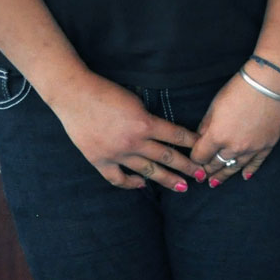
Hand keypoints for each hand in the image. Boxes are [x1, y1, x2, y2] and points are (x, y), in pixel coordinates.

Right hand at [49, 72, 200, 190]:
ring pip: (147, 171)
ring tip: (182, 187)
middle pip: (167, 157)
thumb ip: (148, 119)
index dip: (193, 143)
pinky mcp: (99, 161)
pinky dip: (131, 183)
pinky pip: (118, 178)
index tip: (205, 149)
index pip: (177, 135)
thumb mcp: (135, 101)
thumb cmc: (106, 92)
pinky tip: (142, 184)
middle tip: (201, 175)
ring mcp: (116, 154)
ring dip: (167, 179)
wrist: (74, 96)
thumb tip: (163, 131)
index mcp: (145, 124)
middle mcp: (134, 142)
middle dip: (187, 167)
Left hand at [190, 69, 279, 183]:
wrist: (268, 84)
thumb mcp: (214, 107)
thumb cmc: (237, 91)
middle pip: (216, 164)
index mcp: (217, 136)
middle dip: (207, 170)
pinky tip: (244, 176)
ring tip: (216, 182)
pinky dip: (250, 171)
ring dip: (224, 175)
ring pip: (235, 167)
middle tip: (202, 176)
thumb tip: (202, 139)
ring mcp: (252, 148)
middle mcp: (233, 147)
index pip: (200, 156)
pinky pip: (257, 163)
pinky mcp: (267, 145)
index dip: (195, 158)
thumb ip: (206, 126)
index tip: (195, 158)